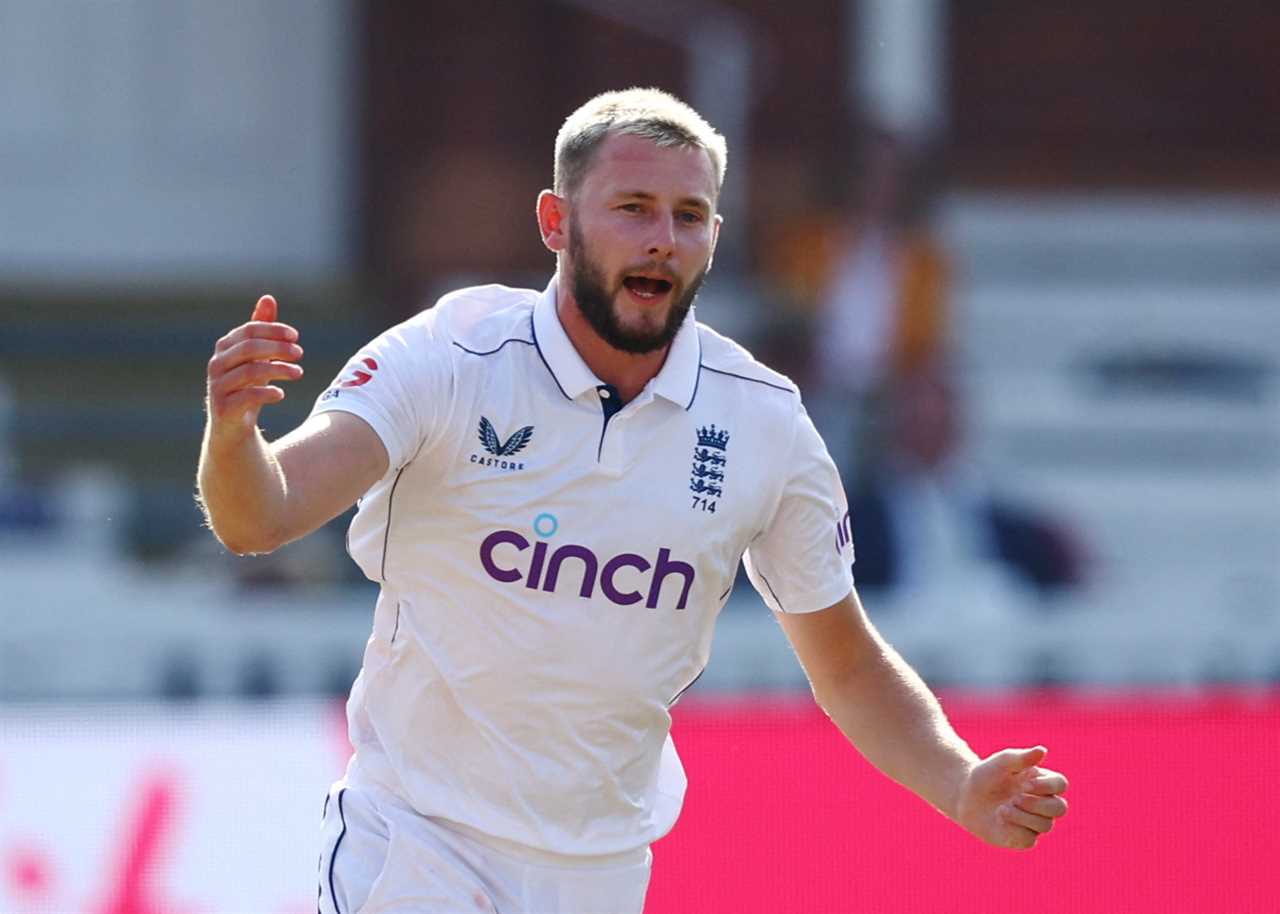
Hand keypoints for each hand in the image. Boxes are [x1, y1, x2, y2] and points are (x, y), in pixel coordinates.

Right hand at [205, 295, 303, 441]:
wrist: (232, 426)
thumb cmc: (246, 385)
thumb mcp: (256, 356)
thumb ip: (262, 329)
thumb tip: (268, 298)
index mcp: (225, 347)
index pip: (250, 329)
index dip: (274, 330)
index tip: (296, 336)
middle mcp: (217, 364)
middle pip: (250, 347)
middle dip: (278, 348)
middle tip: (300, 353)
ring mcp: (218, 386)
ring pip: (250, 371)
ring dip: (279, 370)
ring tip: (298, 373)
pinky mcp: (223, 408)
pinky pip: (247, 396)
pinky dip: (267, 393)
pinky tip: (281, 393)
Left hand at [954, 746, 1068, 849]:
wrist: (965, 795)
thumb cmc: (987, 775)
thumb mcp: (1002, 762)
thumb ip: (1022, 758)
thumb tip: (1042, 750)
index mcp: (1042, 782)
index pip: (1061, 784)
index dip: (1048, 786)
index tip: (1025, 783)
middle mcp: (1043, 803)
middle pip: (1060, 808)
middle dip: (1038, 804)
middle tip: (1015, 797)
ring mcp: (1034, 822)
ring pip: (1045, 825)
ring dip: (1023, 815)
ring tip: (1002, 808)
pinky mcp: (1022, 838)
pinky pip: (1030, 840)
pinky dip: (1015, 829)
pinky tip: (1000, 819)